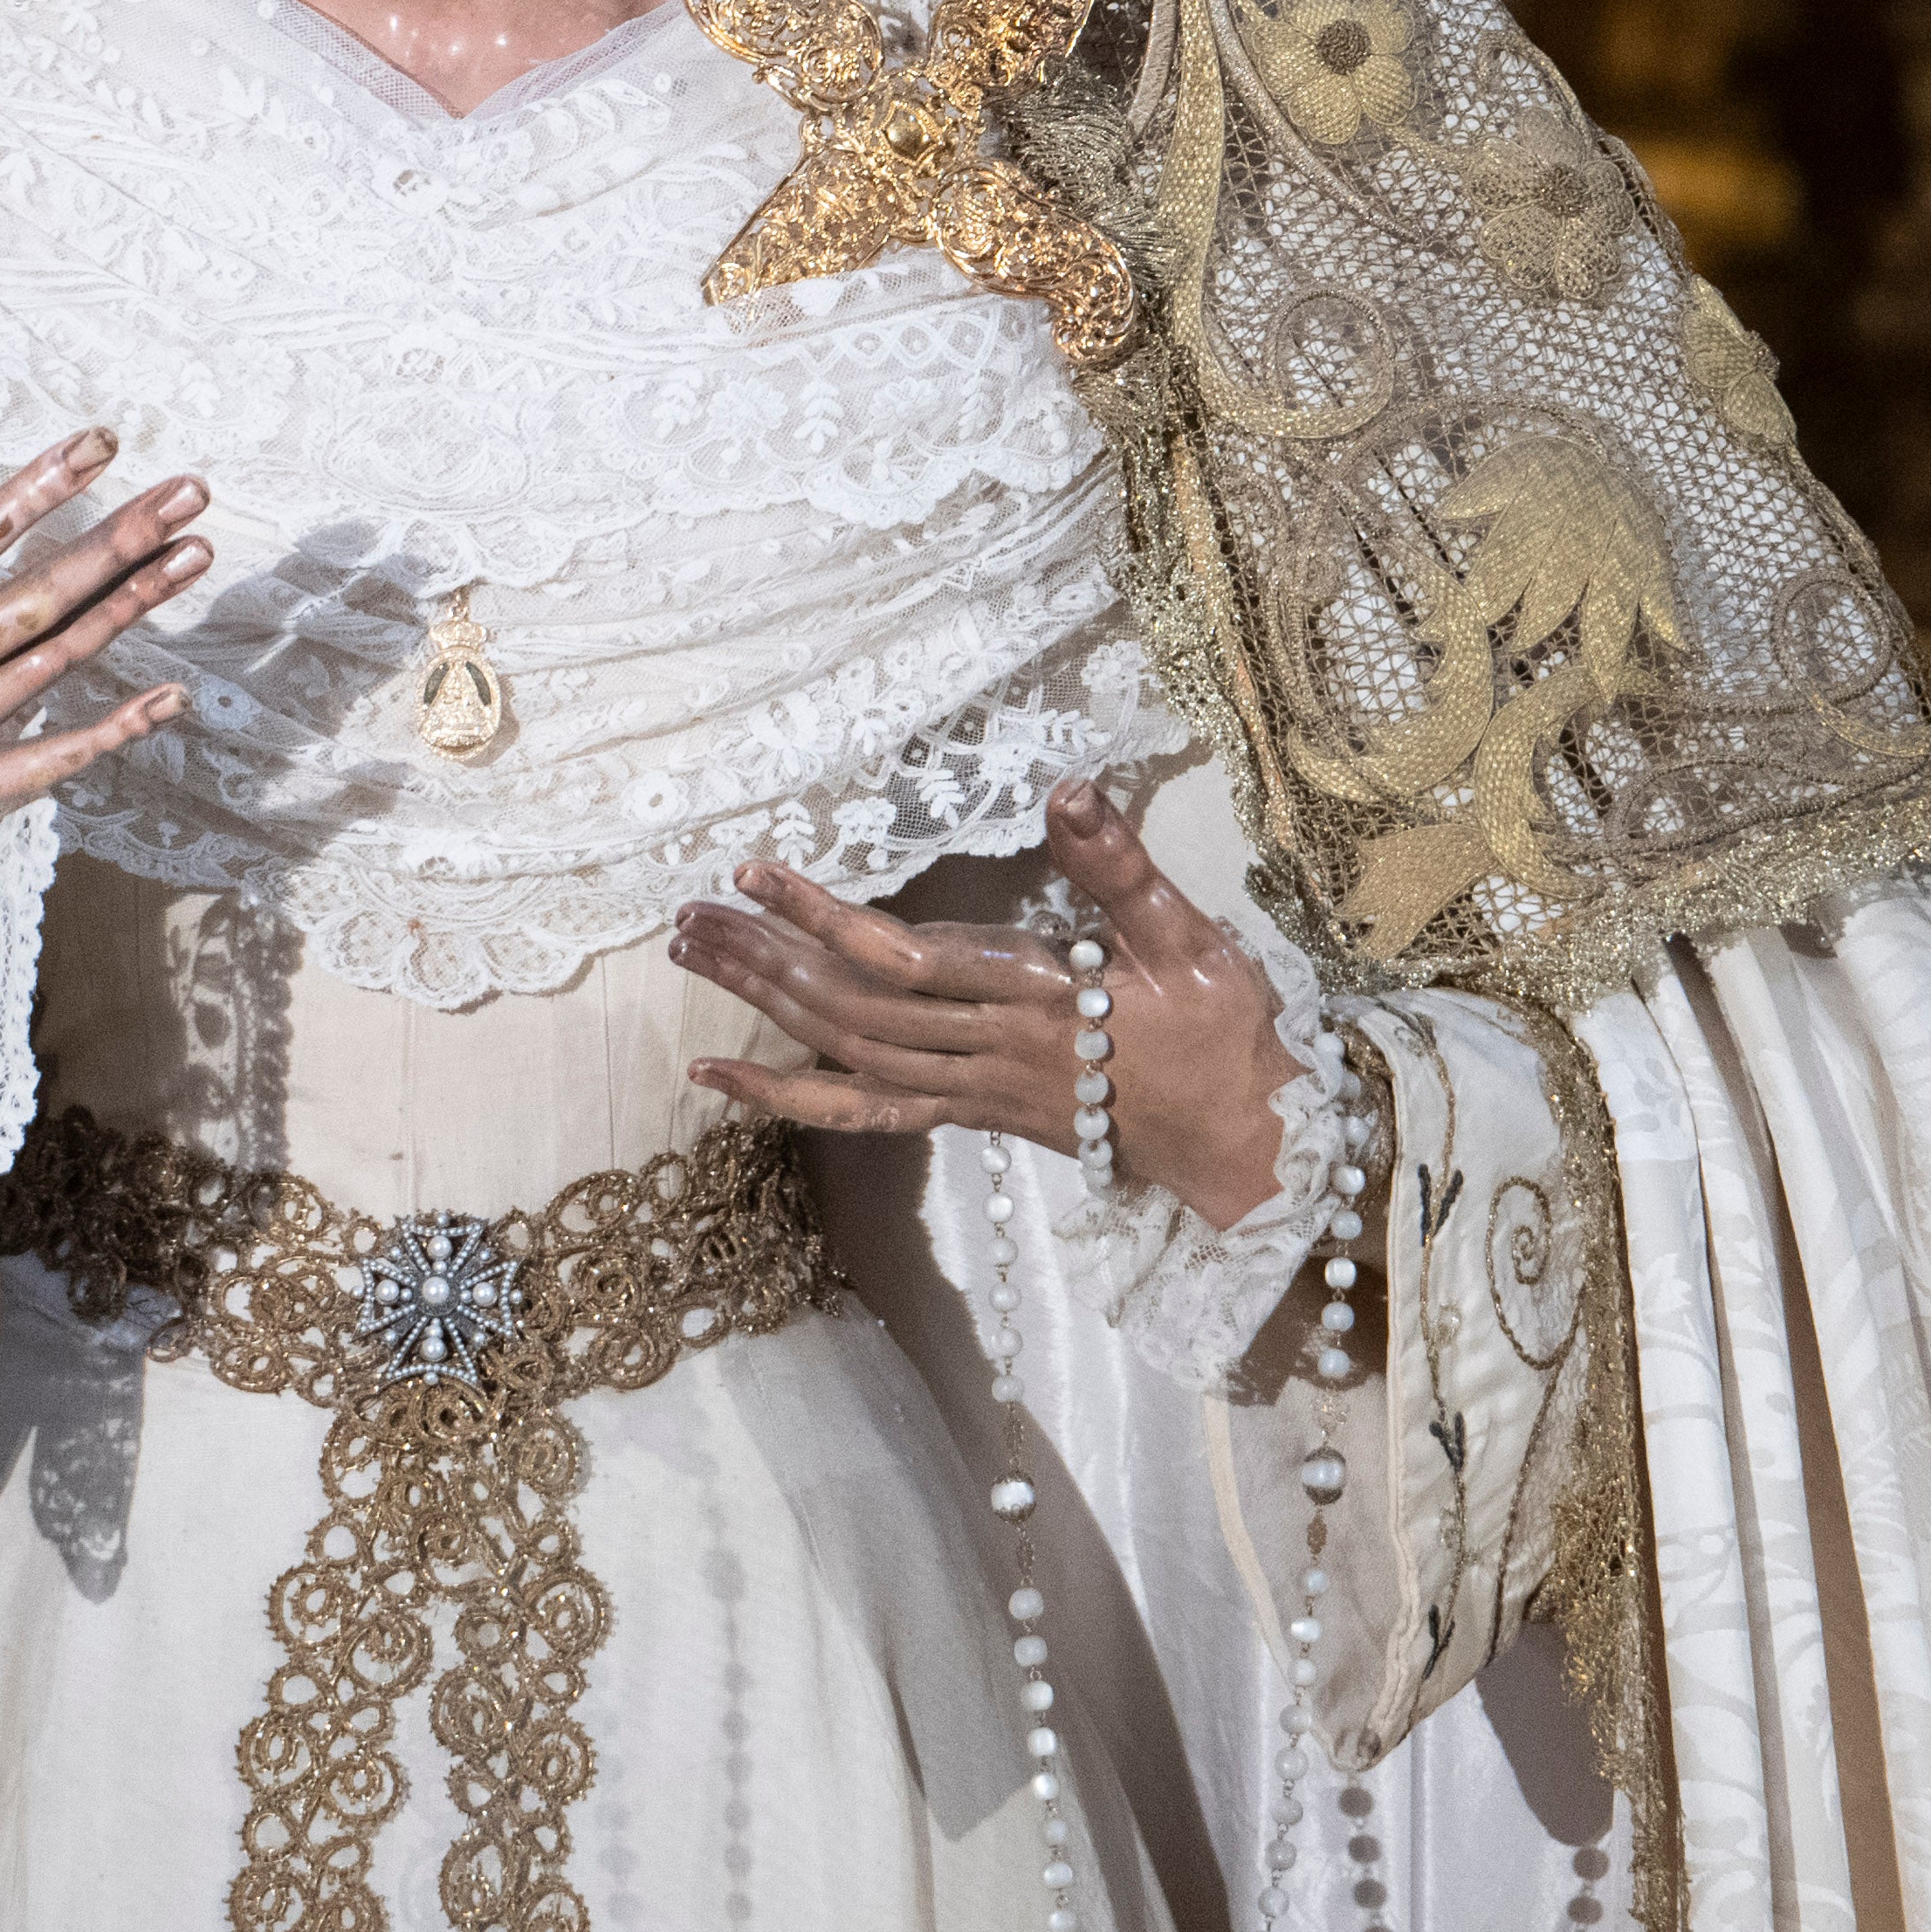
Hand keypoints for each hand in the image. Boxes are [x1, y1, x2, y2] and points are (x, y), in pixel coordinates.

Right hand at [0, 394, 210, 880]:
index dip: (33, 493)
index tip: (101, 443)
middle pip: (25, 608)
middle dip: (112, 547)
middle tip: (189, 493)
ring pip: (40, 674)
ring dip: (121, 615)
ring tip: (194, 558)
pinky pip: (27, 772)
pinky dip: (100, 739)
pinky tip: (168, 703)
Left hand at [675, 776, 1299, 1224]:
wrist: (1244, 1142)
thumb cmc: (1222, 1033)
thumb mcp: (1191, 938)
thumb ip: (1122, 868)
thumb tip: (1069, 789)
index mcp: (1034, 997)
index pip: (905, 958)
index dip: (823, 917)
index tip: (755, 872)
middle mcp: (987, 1049)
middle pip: (853, 1008)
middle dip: (764, 960)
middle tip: (686, 918)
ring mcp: (973, 1090)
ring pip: (847, 1053)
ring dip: (764, 1007)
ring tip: (695, 957)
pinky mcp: (971, 1116)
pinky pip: (865, 1113)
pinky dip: (788, 1098)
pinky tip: (724, 1083)